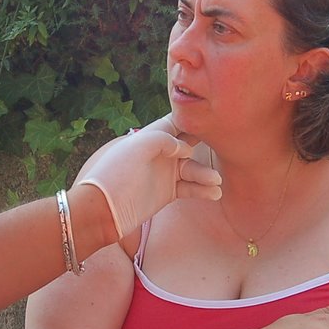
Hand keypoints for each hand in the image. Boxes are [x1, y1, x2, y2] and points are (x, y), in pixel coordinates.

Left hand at [76, 122, 221, 238]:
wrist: (104, 209)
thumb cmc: (116, 174)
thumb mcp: (138, 146)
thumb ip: (164, 139)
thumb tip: (185, 148)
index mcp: (151, 136)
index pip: (176, 122)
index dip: (194, 120)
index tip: (214, 119)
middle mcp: (160, 153)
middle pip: (190, 144)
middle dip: (206, 145)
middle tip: (224, 146)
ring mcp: (164, 173)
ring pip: (193, 169)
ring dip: (205, 174)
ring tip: (216, 181)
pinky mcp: (167, 193)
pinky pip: (190, 188)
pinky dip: (202, 190)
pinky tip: (214, 193)